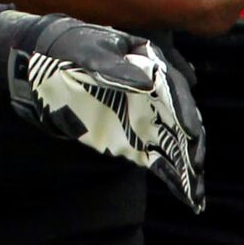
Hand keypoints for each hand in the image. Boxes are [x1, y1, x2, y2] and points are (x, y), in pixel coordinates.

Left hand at [0, 14, 208, 210]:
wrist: (45, 62)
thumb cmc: (71, 50)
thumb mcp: (89, 52)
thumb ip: (115, 69)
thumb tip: (147, 83)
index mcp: (149, 62)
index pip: (173, 89)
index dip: (184, 110)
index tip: (190, 132)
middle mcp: (153, 90)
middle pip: (180, 117)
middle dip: (191, 142)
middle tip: (197, 165)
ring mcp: (143, 114)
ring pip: (173, 139)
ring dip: (187, 164)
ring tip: (198, 192)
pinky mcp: (132, 135)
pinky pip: (157, 155)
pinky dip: (171, 173)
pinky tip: (186, 195)